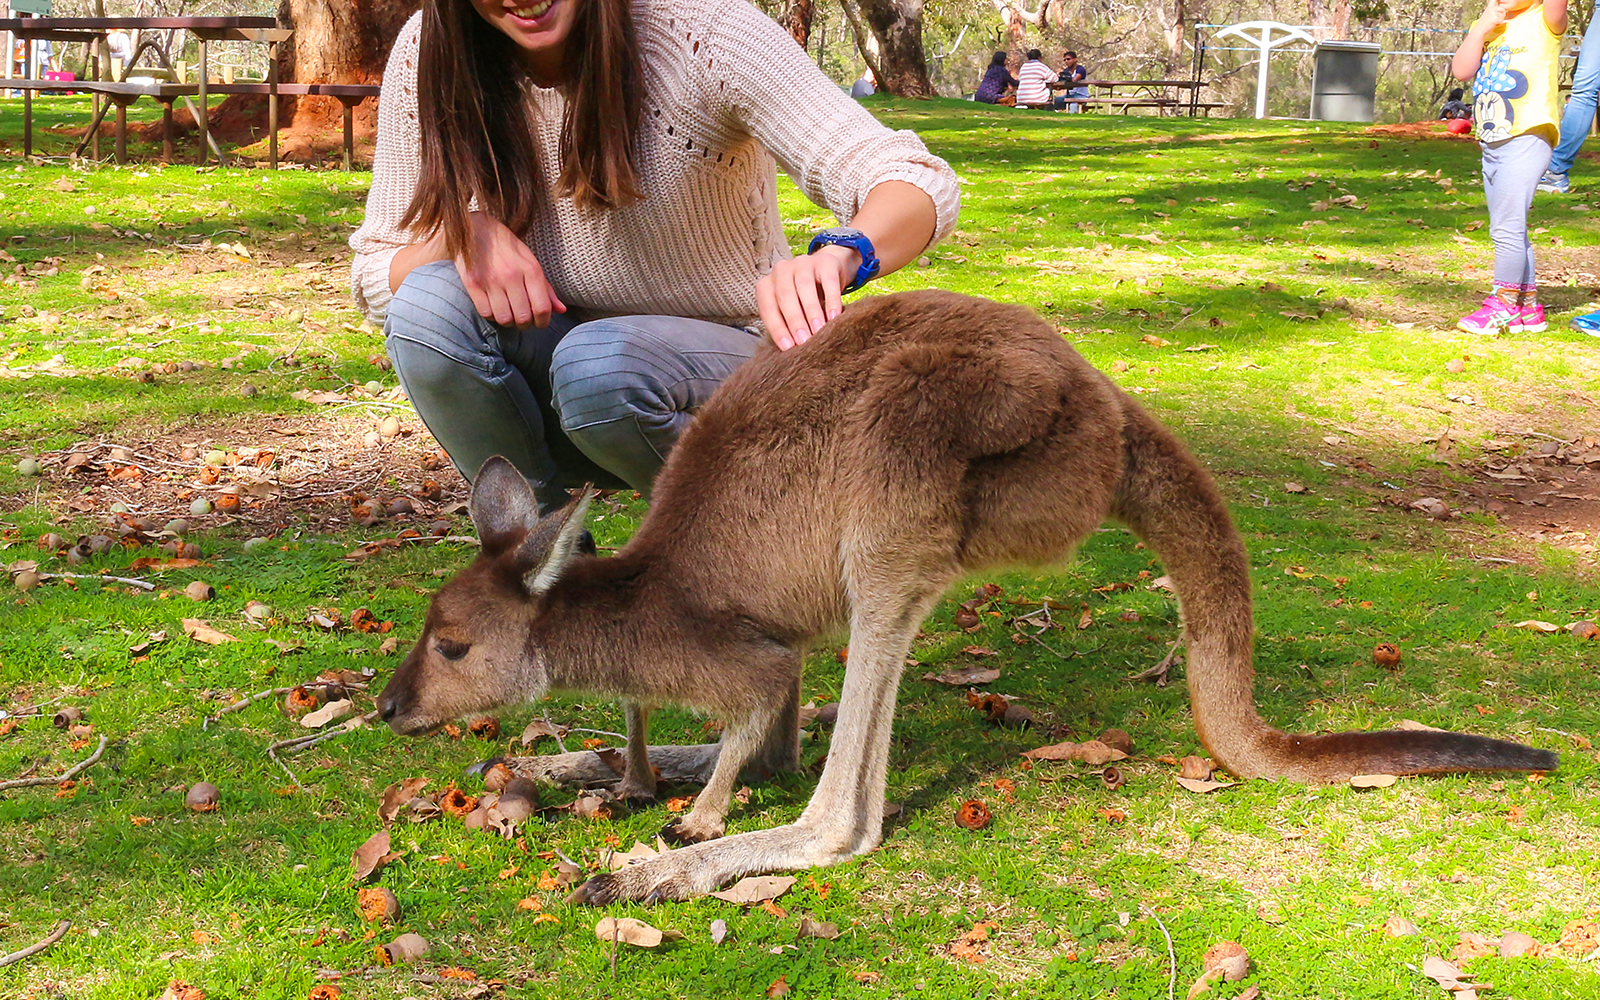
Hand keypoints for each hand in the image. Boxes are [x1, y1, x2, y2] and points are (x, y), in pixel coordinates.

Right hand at [454, 212, 566, 327]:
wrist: (475, 227)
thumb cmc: (506, 246)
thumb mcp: (530, 261)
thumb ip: (545, 287)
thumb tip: (561, 310)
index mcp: (530, 269)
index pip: (542, 308)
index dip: (543, 322)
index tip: (539, 323)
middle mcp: (511, 275)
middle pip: (523, 317)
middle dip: (525, 324)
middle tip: (523, 320)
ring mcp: (491, 280)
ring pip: (504, 319)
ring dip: (508, 321)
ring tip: (508, 313)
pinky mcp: (473, 283)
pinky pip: (486, 313)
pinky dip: (491, 315)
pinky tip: (494, 306)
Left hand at [756, 244, 856, 350]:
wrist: (827, 271)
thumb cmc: (803, 298)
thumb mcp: (790, 308)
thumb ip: (785, 323)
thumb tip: (789, 351)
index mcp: (767, 284)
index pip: (768, 308)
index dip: (777, 328)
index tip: (788, 348)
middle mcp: (781, 270)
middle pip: (785, 296)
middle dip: (794, 321)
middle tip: (803, 341)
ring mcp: (802, 263)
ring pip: (804, 287)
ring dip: (811, 311)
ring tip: (818, 330)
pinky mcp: (824, 262)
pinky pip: (828, 282)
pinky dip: (831, 300)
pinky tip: (834, 317)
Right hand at [1475, 0, 1514, 29]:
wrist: (1479, 29)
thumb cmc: (1484, 23)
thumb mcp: (1487, 13)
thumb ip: (1493, 10)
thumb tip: (1501, 8)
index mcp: (1490, 7)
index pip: (1493, 0)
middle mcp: (1491, 8)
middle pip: (1503, 9)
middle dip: (1502, 15)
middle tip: (1496, 19)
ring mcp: (1493, 13)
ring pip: (1503, 15)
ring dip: (1500, 19)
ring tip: (1494, 22)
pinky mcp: (1495, 18)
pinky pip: (1502, 21)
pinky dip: (1499, 24)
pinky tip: (1493, 24)